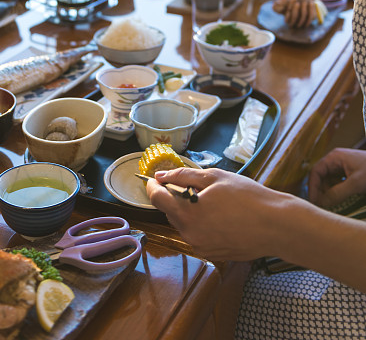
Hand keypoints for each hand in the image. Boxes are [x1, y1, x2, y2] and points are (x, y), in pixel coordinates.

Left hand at [146, 167, 289, 260]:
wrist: (276, 226)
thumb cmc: (248, 197)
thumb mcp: (214, 177)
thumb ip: (183, 176)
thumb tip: (161, 175)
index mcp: (187, 214)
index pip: (156, 199)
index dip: (153, 186)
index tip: (156, 178)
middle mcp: (190, 235)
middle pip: (170, 212)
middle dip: (174, 197)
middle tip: (192, 185)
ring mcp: (201, 247)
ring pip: (183, 224)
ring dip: (188, 211)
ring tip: (211, 200)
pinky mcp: (212, 254)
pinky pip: (197, 235)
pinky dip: (201, 223)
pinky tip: (220, 215)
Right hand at [308, 147, 365, 207]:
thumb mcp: (356, 183)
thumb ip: (338, 193)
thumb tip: (322, 203)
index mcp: (334, 157)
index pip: (316, 172)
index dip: (313, 187)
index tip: (313, 202)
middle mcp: (336, 161)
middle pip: (322, 178)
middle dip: (322, 192)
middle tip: (323, 207)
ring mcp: (343, 166)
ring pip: (330, 182)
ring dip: (330, 194)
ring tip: (332, 206)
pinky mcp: (350, 173)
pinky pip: (339, 183)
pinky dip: (338, 193)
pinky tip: (341, 201)